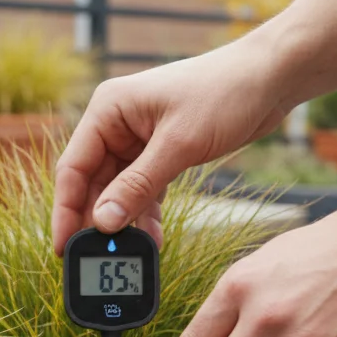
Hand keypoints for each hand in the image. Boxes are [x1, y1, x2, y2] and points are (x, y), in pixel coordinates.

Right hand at [51, 40, 291, 254]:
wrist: (271, 77)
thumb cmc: (225, 93)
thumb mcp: (179, 144)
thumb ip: (138, 185)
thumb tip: (103, 222)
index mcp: (108, 109)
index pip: (73, 167)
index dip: (66, 211)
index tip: (65, 248)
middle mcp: (117, 123)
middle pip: (92, 182)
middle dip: (97, 220)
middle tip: (100, 258)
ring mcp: (138, 138)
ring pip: (117, 190)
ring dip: (124, 221)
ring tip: (130, 253)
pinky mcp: (161, 150)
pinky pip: (143, 189)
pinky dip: (146, 212)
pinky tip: (152, 238)